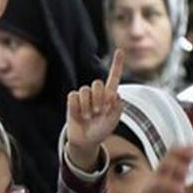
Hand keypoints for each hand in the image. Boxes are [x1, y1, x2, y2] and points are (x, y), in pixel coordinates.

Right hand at [65, 50, 124, 170]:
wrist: (87, 141)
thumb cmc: (101, 130)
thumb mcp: (114, 120)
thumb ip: (118, 107)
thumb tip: (115, 94)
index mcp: (109, 96)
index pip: (114, 77)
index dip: (117, 64)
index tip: (120, 51)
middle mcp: (97, 94)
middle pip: (97, 83)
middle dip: (99, 98)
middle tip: (98, 112)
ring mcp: (84, 97)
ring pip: (85, 90)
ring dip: (87, 106)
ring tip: (88, 116)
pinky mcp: (72, 102)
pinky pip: (73, 96)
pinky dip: (77, 107)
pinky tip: (79, 115)